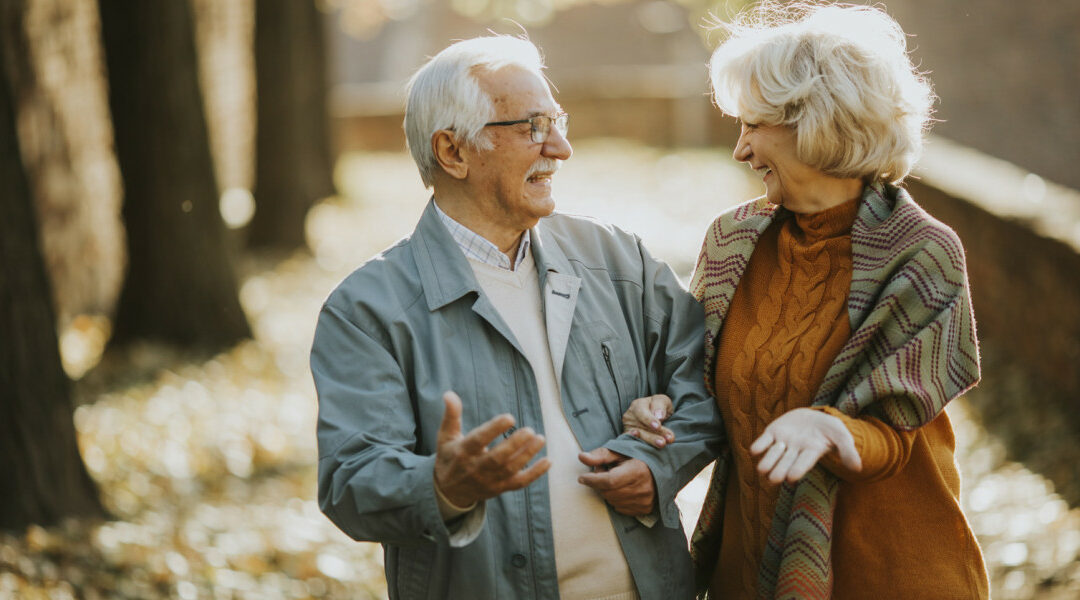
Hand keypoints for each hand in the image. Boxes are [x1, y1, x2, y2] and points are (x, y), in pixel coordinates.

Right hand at [434, 391, 550, 506]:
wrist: (448, 492)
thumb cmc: (450, 457)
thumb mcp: (445, 436)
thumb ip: (451, 415)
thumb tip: (449, 394)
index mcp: (463, 452)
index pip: (478, 440)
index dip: (494, 429)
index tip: (509, 417)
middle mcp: (476, 468)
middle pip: (497, 458)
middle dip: (515, 445)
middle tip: (530, 430)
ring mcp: (489, 480)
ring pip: (511, 470)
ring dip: (527, 455)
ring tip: (540, 439)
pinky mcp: (500, 488)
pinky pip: (520, 483)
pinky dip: (535, 474)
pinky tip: (548, 460)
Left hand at [577, 447, 656, 515]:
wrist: (663, 468)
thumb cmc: (639, 457)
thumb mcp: (620, 451)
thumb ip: (600, 455)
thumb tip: (581, 457)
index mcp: (637, 471)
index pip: (609, 480)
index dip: (593, 480)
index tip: (582, 478)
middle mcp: (642, 488)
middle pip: (608, 492)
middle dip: (600, 483)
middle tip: (603, 471)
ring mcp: (645, 501)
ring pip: (612, 501)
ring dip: (607, 491)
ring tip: (613, 479)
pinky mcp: (645, 509)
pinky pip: (620, 508)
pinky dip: (615, 499)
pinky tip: (621, 489)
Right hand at [622, 394, 674, 448]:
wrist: (657, 416)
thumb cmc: (659, 407)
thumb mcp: (662, 401)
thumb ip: (660, 405)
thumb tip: (659, 416)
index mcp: (638, 405)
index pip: (641, 412)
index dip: (649, 420)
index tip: (658, 426)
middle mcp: (630, 416)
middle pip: (640, 427)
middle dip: (652, 435)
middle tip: (663, 442)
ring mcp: (628, 428)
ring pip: (638, 436)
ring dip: (650, 441)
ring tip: (662, 444)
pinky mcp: (629, 437)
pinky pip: (631, 442)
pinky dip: (636, 443)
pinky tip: (641, 447)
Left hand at [750, 408, 861, 484]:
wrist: (815, 417)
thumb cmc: (830, 430)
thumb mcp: (842, 436)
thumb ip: (848, 451)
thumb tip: (858, 469)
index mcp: (811, 453)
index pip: (803, 465)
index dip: (797, 471)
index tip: (791, 478)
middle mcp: (795, 452)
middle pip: (784, 465)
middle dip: (778, 472)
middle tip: (774, 478)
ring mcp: (782, 442)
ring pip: (771, 455)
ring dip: (767, 461)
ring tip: (762, 468)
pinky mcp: (772, 433)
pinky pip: (761, 442)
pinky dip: (758, 447)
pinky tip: (755, 450)